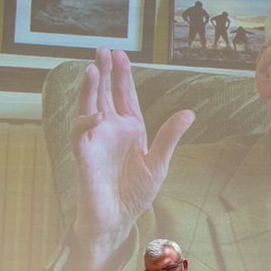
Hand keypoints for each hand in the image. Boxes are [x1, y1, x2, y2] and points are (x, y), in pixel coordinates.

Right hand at [69, 49, 193, 270]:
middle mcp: (110, 130)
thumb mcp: (158, 164)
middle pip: (105, 94)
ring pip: (89, 108)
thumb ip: (169, 137)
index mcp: (130, 128)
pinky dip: (85, 123)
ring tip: (93, 69)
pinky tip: (95, 114)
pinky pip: (80, 136)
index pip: (125, 95)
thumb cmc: (135, 193)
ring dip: (90, 90)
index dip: (123, 75)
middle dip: (104, 72)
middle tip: (102, 49)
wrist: (117, 220)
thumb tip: (190, 112)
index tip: (121, 54)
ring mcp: (95, 141)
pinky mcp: (84, 157)